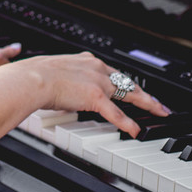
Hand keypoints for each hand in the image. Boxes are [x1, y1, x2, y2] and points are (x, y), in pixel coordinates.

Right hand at [20, 51, 169, 136]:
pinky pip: (116, 113)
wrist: (32, 78)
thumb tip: (63, 86)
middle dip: (145, 93)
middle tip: (157, 102)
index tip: (134, 87)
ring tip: (159, 112)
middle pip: (127, 81)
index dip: (126, 82)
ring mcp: (98, 82)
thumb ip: (66, 77)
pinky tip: (136, 130)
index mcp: (87, 61)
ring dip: (147, 104)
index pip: (113, 72)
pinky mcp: (95, 97)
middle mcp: (96, 68)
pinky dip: (128, 122)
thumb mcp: (56, 70)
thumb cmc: (36, 75)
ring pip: (129, 93)